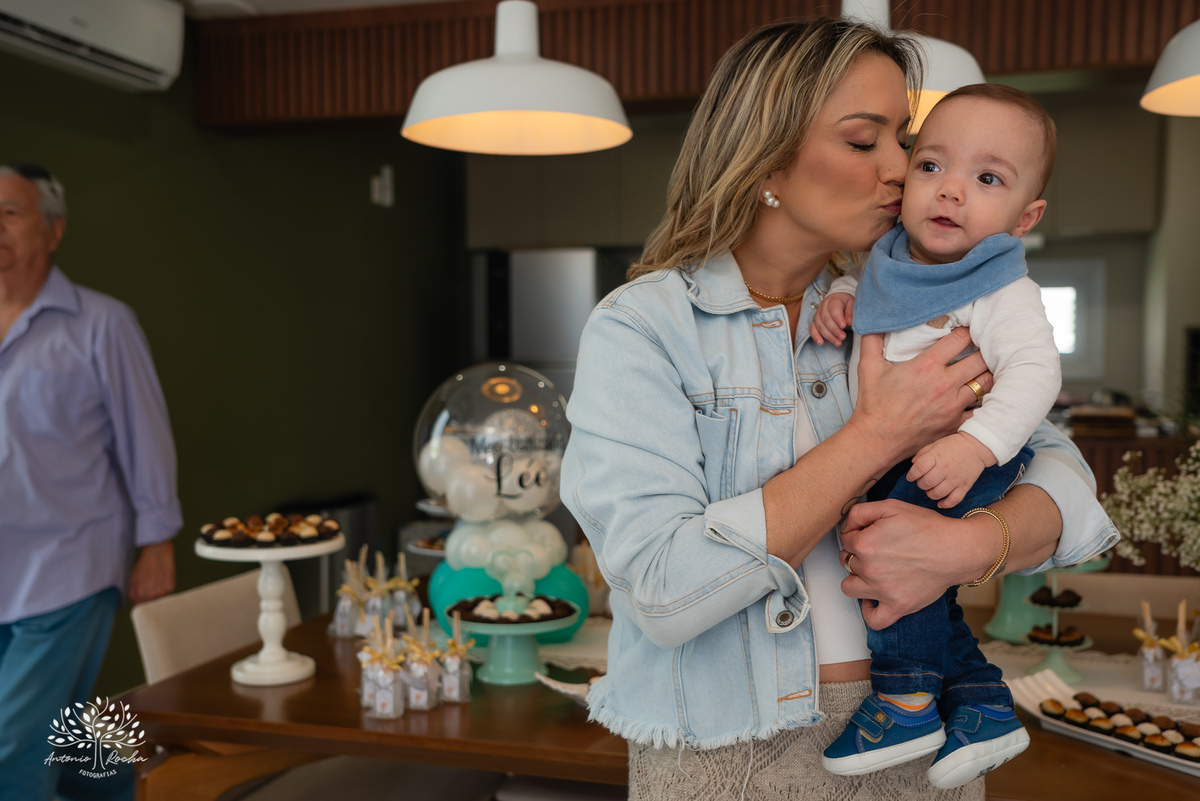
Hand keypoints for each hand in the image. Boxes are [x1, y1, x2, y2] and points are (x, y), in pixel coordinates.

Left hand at [128, 541, 174, 604]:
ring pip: (160, 599)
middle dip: (150, 598)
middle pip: (150, 604)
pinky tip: (163, 579)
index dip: (141, 602)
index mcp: (139, 594)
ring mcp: (161, 592)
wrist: (157, 553)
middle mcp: (150, 595)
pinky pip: (168, 593)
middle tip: (151, 588)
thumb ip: (133, 592)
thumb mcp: (132, 578)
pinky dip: (166, 588)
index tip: (143, 598)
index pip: (140, 606)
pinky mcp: (170, 587)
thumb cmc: (144, 564)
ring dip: (158, 593)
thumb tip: (136, 601)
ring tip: (157, 582)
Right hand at [809, 292, 853, 345]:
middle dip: (834, 330)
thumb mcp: (852, 303)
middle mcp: (823, 306)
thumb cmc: (846, 303)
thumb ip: (851, 311)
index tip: (844, 326)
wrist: (838, 300)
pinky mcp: (815, 321)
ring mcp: (817, 314)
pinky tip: (821, 342)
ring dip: (828, 336)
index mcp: (833, 300)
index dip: (838, 318)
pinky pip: (812, 328)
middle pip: (826, 319)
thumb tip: (849, 322)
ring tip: (838, 343)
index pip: (833, 308)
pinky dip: (815, 336)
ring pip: (820, 325)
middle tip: (843, 337)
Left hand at [839, 499, 992, 628]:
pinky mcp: (898, 606)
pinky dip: (869, 611)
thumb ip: (860, 512)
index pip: (845, 539)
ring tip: (872, 571)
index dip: (856, 533)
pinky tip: (872, 598)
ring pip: (850, 587)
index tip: (870, 533)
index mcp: (864, 543)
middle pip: (847, 561)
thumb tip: (846, 525)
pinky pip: (873, 619)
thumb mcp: (891, 506)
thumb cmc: (927, 527)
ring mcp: (882, 591)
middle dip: (857, 554)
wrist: (956, 549)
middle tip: (877, 549)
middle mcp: (869, 569)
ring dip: (857, 578)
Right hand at [847, 328, 993, 465]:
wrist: (876, 440)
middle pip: (981, 359)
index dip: (966, 331)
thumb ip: (872, 339)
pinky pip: (981, 411)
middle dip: (983, 351)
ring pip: (986, 383)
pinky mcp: (955, 424)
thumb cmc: (872, 404)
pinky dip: (984, 404)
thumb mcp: (867, 366)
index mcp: (927, 366)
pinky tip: (981, 398)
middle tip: (983, 348)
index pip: (961, 338)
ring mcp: (953, 406)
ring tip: (984, 370)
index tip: (966, 331)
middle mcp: (945, 384)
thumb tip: (873, 319)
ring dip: (986, 375)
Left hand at [907, 432, 995, 508]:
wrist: (977, 447)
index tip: (911, 476)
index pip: (918, 469)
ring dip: (930, 493)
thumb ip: (922, 454)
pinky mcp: (964, 487)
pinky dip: (945, 504)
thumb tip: (912, 464)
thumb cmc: (954, 445)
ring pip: (937, 494)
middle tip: (923, 481)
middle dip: (921, 484)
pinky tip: (940, 502)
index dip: (911, 475)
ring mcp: (955, 479)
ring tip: (931, 489)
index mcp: (936, 456)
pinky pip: (953, 500)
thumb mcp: (935, 445)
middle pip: (926, 483)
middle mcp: (944, 469)